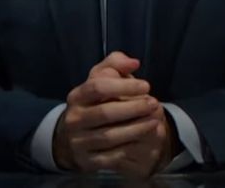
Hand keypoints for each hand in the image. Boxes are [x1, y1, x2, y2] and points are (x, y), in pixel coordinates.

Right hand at [53, 52, 166, 175]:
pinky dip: (130, 148)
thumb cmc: (94, 103)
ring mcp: (78, 142)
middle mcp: (74, 119)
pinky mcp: (87, 161)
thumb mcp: (99, 79)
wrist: (70, 139)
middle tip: (154, 103)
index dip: (124, 86)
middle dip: (134, 108)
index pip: (98, 87)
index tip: (146, 85)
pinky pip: (111, 157)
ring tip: (154, 121)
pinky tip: (144, 140)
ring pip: (110, 136)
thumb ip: (116, 64)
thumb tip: (134, 62)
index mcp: (76, 97)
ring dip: (136, 129)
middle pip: (105, 113)